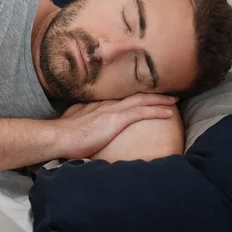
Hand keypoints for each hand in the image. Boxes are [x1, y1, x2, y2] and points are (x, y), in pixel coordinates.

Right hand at [55, 93, 177, 158]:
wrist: (57, 137)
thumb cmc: (63, 138)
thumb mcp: (74, 126)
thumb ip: (83, 126)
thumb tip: (88, 132)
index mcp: (96, 106)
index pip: (120, 99)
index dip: (135, 96)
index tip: (146, 96)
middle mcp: (105, 104)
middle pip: (133, 96)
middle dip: (152, 94)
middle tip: (168, 94)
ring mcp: (111, 110)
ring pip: (141, 100)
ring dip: (159, 100)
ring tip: (174, 100)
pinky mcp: (115, 119)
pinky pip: (141, 112)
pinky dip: (156, 110)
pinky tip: (168, 112)